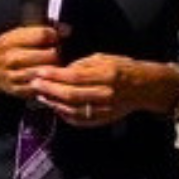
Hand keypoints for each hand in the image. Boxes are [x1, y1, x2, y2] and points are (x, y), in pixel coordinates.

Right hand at [0, 25, 61, 100]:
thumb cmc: (6, 49)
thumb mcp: (17, 34)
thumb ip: (40, 31)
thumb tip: (65, 30)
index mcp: (12, 40)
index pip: (43, 35)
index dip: (56, 36)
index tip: (58, 38)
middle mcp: (12, 58)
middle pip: (49, 55)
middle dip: (58, 54)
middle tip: (59, 54)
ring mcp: (14, 75)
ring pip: (46, 73)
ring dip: (55, 70)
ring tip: (55, 66)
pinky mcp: (17, 90)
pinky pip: (40, 88)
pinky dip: (47, 83)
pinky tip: (48, 78)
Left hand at [30, 53, 154, 127]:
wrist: (144, 87)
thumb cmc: (123, 68)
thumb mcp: (104, 58)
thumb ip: (82, 65)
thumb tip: (61, 71)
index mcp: (107, 75)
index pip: (74, 76)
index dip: (54, 75)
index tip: (40, 72)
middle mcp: (106, 94)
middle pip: (70, 95)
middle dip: (49, 89)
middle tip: (35, 84)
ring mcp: (105, 109)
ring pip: (72, 110)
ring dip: (54, 103)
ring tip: (42, 95)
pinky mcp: (103, 119)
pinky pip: (79, 120)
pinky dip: (64, 115)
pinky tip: (56, 107)